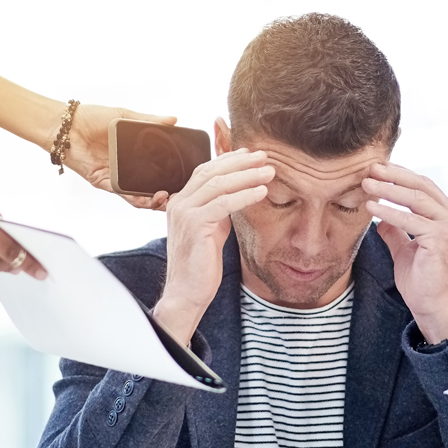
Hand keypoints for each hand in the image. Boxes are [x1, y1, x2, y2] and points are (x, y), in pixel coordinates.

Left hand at [63, 103, 176, 209]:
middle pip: (151, 186)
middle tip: (179, 194)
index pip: (158, 168)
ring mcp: (116, 176)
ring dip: (153, 201)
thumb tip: (174, 120)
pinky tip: (147, 199)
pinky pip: (122, 193)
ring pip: (138, 195)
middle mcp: (127, 168)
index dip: (172, 175)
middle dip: (166, 194)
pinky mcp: (103, 182)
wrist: (66, 125)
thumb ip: (149, 120)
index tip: (186, 177)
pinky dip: (136, 198)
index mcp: (134, 153)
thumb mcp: (125, 116)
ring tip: (165, 199)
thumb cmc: (92, 117)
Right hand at [154, 149, 273, 345]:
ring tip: (269, 171)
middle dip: (240, 161)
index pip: (205, 170)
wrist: (187, 293)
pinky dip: (244, 195)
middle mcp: (178, 202)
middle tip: (264, 156)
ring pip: (218, 183)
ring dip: (247, 175)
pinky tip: (262, 192)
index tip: (251, 154)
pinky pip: (222, 203)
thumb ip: (220, 209)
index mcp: (181, 201)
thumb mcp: (212, 229)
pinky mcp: (194, 225)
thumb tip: (239, 193)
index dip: (229, 159)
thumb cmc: (201, 265)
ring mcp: (183, 212)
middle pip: (211, 171)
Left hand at [362, 163, 447, 343]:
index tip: (377, 168)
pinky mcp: (440, 238)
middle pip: (421, 185)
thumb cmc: (420, 279)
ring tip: (365, 184)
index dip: (400, 174)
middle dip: (393, 175)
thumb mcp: (405, 248)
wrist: (431, 306)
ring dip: (388, 189)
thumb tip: (380, 215)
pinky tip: (370, 207)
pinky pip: (409, 219)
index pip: (423, 186)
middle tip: (369, 168)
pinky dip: (388, 211)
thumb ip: (396, 229)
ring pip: (416, 198)